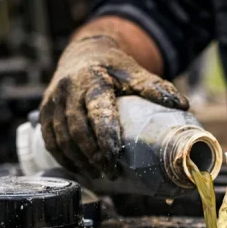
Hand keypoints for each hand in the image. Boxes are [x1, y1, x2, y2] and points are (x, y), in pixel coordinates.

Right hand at [40, 34, 187, 179]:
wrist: (82, 53)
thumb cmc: (112, 67)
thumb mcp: (133, 72)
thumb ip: (155, 88)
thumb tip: (183, 104)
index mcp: (92, 79)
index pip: (97, 112)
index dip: (105, 137)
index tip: (115, 158)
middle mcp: (68, 89)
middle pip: (77, 130)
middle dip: (93, 156)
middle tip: (111, 172)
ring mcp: (52, 101)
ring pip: (61, 139)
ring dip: (78, 161)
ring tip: (97, 174)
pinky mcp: (43, 112)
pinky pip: (50, 141)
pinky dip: (63, 158)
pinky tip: (77, 168)